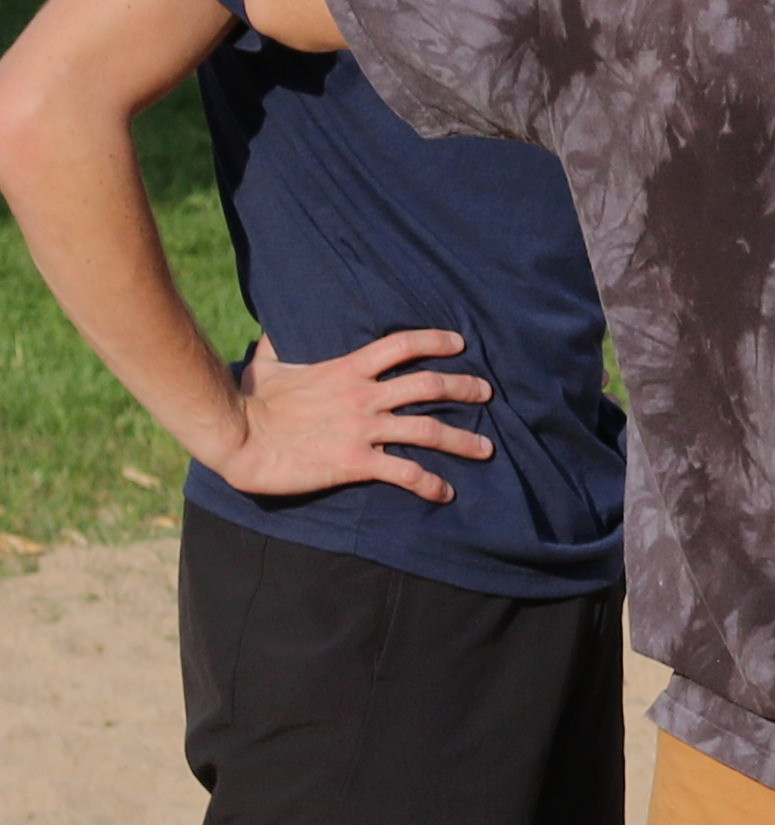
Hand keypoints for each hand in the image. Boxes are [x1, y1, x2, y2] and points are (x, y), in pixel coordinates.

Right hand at [211, 328, 495, 502]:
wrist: (237, 436)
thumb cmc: (250, 402)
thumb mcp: (268, 366)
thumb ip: (278, 348)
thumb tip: (271, 332)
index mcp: (347, 370)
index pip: (401, 345)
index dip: (434, 340)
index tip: (460, 342)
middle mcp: (363, 397)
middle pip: (428, 385)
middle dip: (463, 387)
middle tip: (487, 393)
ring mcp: (363, 429)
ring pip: (428, 429)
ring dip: (462, 440)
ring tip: (486, 449)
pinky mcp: (356, 462)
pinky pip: (404, 471)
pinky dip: (429, 483)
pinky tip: (445, 493)